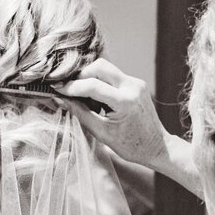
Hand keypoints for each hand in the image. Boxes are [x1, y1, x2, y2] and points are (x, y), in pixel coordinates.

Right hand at [55, 58, 169, 169]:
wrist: (157, 147)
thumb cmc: (131, 146)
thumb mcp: (102, 132)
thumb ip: (80, 113)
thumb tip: (60, 99)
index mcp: (125, 101)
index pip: (92, 85)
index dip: (72, 87)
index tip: (58, 90)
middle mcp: (132, 86)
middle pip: (99, 67)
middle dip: (81, 76)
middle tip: (71, 91)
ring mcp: (136, 83)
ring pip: (106, 69)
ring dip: (91, 79)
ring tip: (86, 99)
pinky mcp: (137, 83)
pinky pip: (114, 76)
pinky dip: (102, 83)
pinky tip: (98, 100)